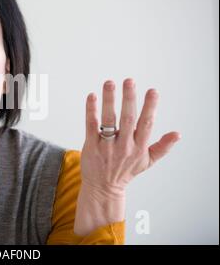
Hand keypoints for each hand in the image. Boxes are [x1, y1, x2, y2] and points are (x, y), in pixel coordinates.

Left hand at [80, 78, 181, 197]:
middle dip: (129, 99)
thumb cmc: (125, 171)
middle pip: (127, 119)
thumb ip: (162, 147)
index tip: (153, 91)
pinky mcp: (91, 145)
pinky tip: (92, 96)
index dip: (150, 107)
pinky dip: (91, 110)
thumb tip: (178, 134)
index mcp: (138, 147)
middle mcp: (123, 146)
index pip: (146, 124)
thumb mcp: (146, 162)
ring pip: (108, 120)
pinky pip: (91, 125)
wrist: (103, 188)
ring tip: (109, 83)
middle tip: (129, 80)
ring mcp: (106, 146)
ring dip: (109, 100)